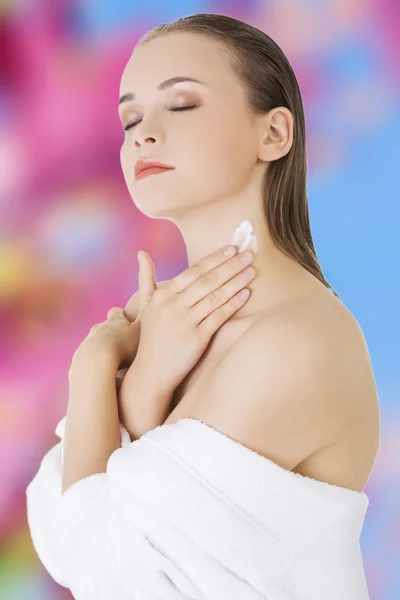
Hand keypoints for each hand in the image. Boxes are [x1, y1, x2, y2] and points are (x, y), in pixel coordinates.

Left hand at [71, 307, 140, 372]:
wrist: (95, 362)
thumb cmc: (122, 345)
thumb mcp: (140, 330)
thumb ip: (146, 318)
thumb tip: (149, 302)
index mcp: (114, 320)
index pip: (116, 312)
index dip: (121, 315)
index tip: (126, 319)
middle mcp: (99, 327)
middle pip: (105, 326)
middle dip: (112, 332)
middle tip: (121, 342)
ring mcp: (88, 340)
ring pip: (96, 340)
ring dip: (103, 346)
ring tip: (112, 358)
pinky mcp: (81, 355)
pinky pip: (89, 355)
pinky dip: (95, 358)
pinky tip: (102, 367)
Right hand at [134, 245, 255, 393]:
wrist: (152, 372)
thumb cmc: (151, 336)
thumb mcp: (145, 306)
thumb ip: (146, 279)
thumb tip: (142, 252)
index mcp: (162, 295)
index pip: (193, 271)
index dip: (214, 258)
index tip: (232, 248)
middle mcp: (172, 306)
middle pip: (207, 281)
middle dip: (230, 265)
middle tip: (249, 254)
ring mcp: (184, 322)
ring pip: (215, 297)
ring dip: (236, 282)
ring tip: (251, 271)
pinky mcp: (196, 339)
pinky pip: (219, 316)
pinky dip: (233, 304)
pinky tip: (246, 294)